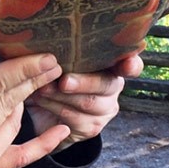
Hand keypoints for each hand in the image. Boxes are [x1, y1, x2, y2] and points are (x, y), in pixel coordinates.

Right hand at [0, 42, 69, 167]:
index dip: (20, 67)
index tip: (41, 54)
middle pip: (8, 101)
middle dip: (33, 78)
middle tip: (52, 58)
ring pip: (14, 123)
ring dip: (25, 99)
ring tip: (33, 79)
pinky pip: (21, 158)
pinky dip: (43, 144)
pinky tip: (61, 130)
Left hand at [25, 54, 142, 150]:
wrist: (37, 107)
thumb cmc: (47, 73)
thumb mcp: (54, 59)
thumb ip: (62, 51)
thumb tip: (49, 40)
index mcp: (108, 64)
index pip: (130, 65)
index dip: (131, 64)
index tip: (128, 63)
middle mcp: (111, 86)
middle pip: (106, 84)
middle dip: (83, 82)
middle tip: (64, 82)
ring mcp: (104, 108)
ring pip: (88, 103)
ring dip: (61, 95)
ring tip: (42, 88)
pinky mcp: (92, 127)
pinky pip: (75, 118)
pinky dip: (54, 107)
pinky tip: (41, 99)